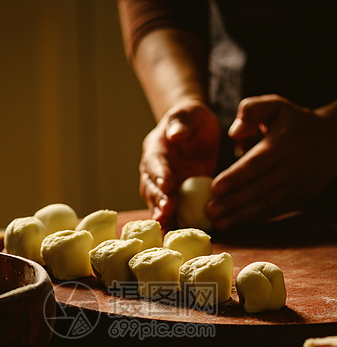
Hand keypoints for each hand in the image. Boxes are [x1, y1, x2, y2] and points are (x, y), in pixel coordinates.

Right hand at [139, 100, 219, 227]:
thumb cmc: (192, 121)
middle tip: (168, 209)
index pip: (155, 162)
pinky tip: (177, 232)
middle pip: (151, 187)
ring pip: (157, 203)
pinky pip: (170, 212)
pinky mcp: (173, 198)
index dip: (160, 174)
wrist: (196, 134)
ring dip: (162, 214)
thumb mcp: (189, 114)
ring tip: (167, 225)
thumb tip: (175, 134)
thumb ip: (182, 121)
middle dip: (159, 199)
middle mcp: (154, 171)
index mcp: (156, 149)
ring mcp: (162, 187)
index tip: (167, 184)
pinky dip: (172, 222)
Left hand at [208, 95, 336, 229]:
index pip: (256, 165)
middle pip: (258, 189)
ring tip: (217, 222)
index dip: (235, 178)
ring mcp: (296, 187)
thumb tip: (234, 133)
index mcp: (282, 145)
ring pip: (265, 205)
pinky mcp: (298, 200)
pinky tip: (234, 222)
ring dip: (239, 216)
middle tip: (209, 211)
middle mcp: (290, 169)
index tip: (214, 188)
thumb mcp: (276, 105)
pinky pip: (272, 211)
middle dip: (232, 203)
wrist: (334, 141)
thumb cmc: (295, 122)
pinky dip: (252, 218)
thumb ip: (252, 110)